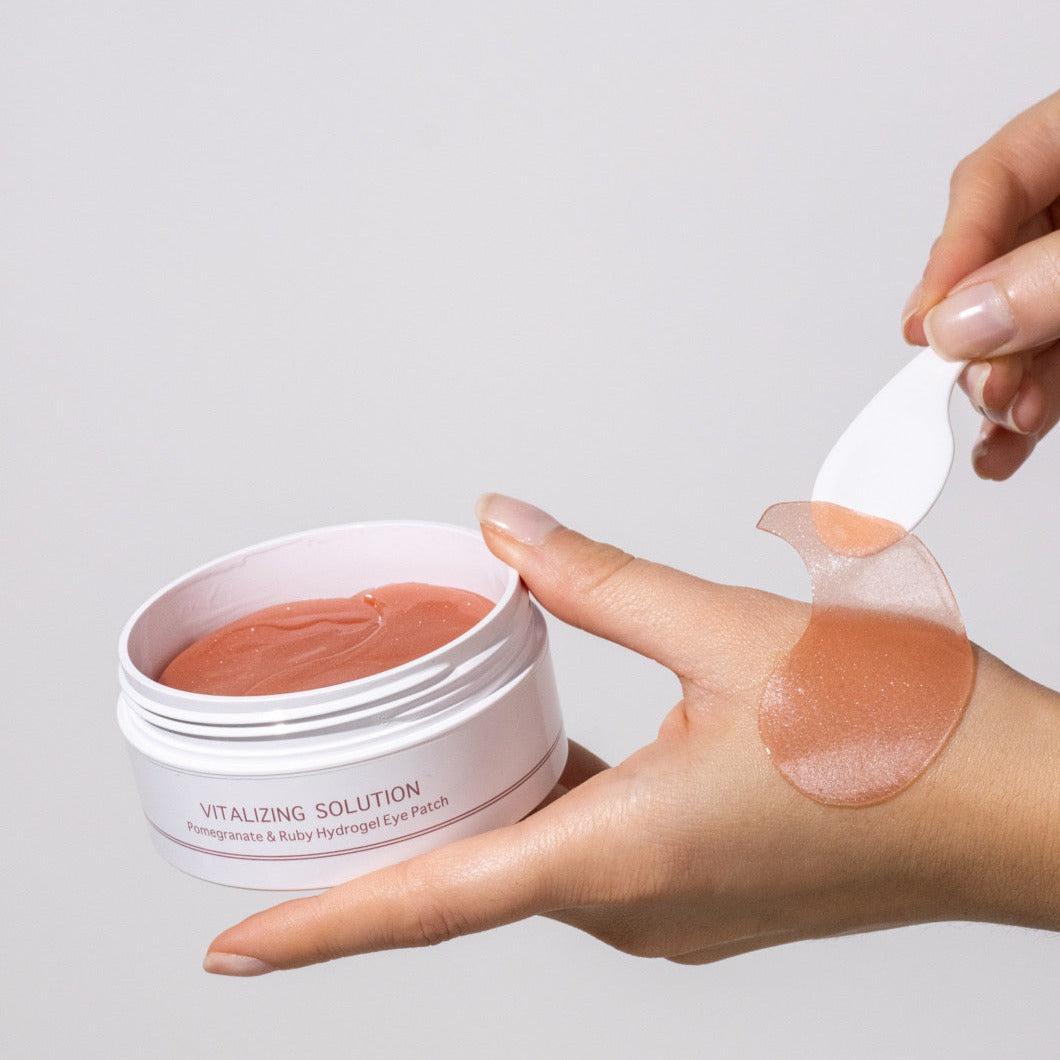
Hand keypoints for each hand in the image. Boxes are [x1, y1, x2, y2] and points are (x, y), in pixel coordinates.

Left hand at [203, 496, 1059, 974]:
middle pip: (469, 887)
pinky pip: (591, 861)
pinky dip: (542, 820)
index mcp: (628, 853)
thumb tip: (502, 529)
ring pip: (534, 871)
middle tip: (305, 817)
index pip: (434, 902)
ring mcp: (677, 910)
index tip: (234, 949)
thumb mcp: (730, 630)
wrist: (1022, 808)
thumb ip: (595, 581)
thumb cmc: (905, 736)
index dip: (320, 929)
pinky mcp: (709, 892)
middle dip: (381, 863)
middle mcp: (641, 905)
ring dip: (469, 832)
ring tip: (405, 779)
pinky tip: (535, 765)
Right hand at [902, 90, 1059, 479]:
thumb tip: (961, 322)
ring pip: (1023, 330)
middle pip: (997, 270)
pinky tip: (1006, 449)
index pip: (988, 184)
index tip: (927, 328)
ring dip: (1007, 388)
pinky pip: (1054, 365)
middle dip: (985, 341)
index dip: (951, 258)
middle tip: (982, 383)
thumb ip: (1052, 275)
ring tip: (1008, 422)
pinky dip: (1032, 412)